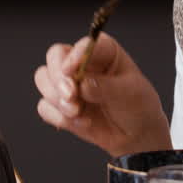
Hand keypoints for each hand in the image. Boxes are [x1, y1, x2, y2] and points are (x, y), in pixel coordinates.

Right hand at [34, 32, 170, 156]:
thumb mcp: (131, 93)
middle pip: (55, 57)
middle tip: (71, 96)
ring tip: (78, 113)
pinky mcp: (61, 105)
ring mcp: (69, 83)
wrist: (136, 136)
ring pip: (44, 80)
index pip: (83, 45)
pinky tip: (80, 123)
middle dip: (58, 77)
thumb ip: (106, 86)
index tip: (70, 71)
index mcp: (103, 51)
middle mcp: (82, 63)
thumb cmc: (138, 106)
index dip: (74, 56)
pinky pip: (44, 107)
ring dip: (57, 99)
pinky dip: (58, 117)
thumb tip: (83, 84)